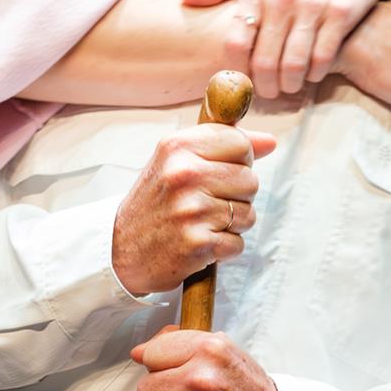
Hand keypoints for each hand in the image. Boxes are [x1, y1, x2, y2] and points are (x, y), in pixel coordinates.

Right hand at [111, 125, 276, 296]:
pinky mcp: (198, 243)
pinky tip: (200, 243)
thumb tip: (270, 142)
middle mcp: (184, 174)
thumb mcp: (177, 162)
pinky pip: (237, 243)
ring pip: (248, 214)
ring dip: (231, 224)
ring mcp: (191, 210)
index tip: (218, 172)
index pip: (240, 143)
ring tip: (201, 223)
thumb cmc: (156, 202)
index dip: (238, 160)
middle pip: (250, 180)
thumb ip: (223, 146)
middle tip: (206, 203)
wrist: (120, 249)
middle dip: (237, 196)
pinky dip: (224, 248)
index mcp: (178, 147)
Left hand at [182, 0, 390, 99]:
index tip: (238, 79)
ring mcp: (312, 7)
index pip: (236, 41)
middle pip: (263, 60)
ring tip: (287, 87)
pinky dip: (314, 74)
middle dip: (263, 85)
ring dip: (288, 84)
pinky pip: (322, 58)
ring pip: (293, 64)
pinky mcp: (340, 14)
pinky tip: (310, 75)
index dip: (234, 69)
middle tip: (266, 92)